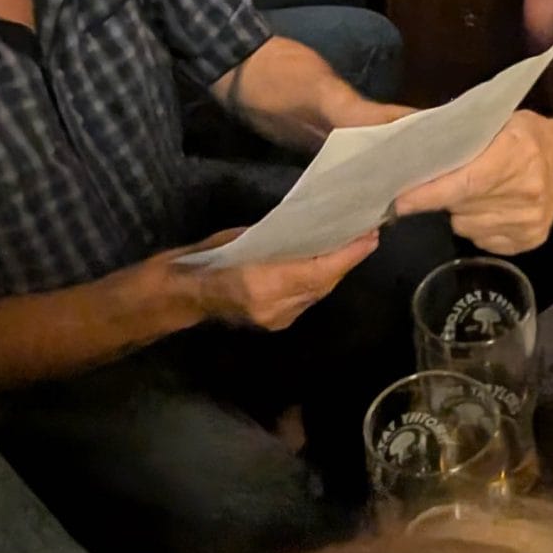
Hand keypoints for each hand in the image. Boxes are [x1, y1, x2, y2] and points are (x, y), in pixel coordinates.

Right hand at [180, 232, 379, 331]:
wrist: (182, 294)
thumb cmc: (207, 258)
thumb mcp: (242, 238)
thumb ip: (277, 239)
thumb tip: (310, 228)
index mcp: (263, 283)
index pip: (317, 272)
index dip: (347, 256)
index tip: (369, 237)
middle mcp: (275, 306)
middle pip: (323, 285)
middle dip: (347, 261)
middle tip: (368, 235)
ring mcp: (275, 319)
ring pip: (317, 294)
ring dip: (336, 272)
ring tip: (353, 246)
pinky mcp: (274, 324)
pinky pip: (305, 301)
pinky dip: (318, 283)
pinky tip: (326, 267)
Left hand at [394, 111, 552, 252]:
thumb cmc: (529, 138)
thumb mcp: (502, 122)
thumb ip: (464, 134)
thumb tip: (412, 141)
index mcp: (517, 155)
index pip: (464, 182)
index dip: (429, 193)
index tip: (399, 200)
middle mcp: (526, 192)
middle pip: (461, 207)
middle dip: (441, 197)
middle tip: (441, 182)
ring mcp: (529, 222)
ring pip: (467, 227)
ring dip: (460, 212)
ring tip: (473, 193)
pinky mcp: (529, 242)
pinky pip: (481, 241)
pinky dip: (477, 226)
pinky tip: (490, 208)